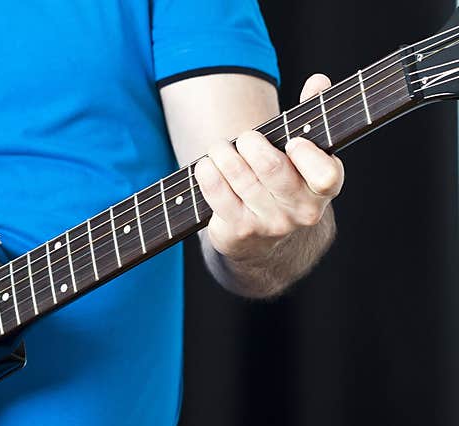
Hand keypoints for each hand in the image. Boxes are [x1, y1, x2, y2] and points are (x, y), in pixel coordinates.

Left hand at [194, 74, 344, 261]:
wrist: (262, 238)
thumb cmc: (284, 180)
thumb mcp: (303, 152)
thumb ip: (313, 114)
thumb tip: (318, 80)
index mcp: (324, 189)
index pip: (325, 176)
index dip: (306, 155)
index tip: (292, 142)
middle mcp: (300, 211)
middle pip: (272, 168)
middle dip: (250, 143)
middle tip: (245, 138)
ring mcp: (269, 224)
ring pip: (240, 178)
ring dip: (223, 154)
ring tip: (219, 148)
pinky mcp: (239, 232)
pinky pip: (218, 194)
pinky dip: (207, 173)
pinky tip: (207, 165)